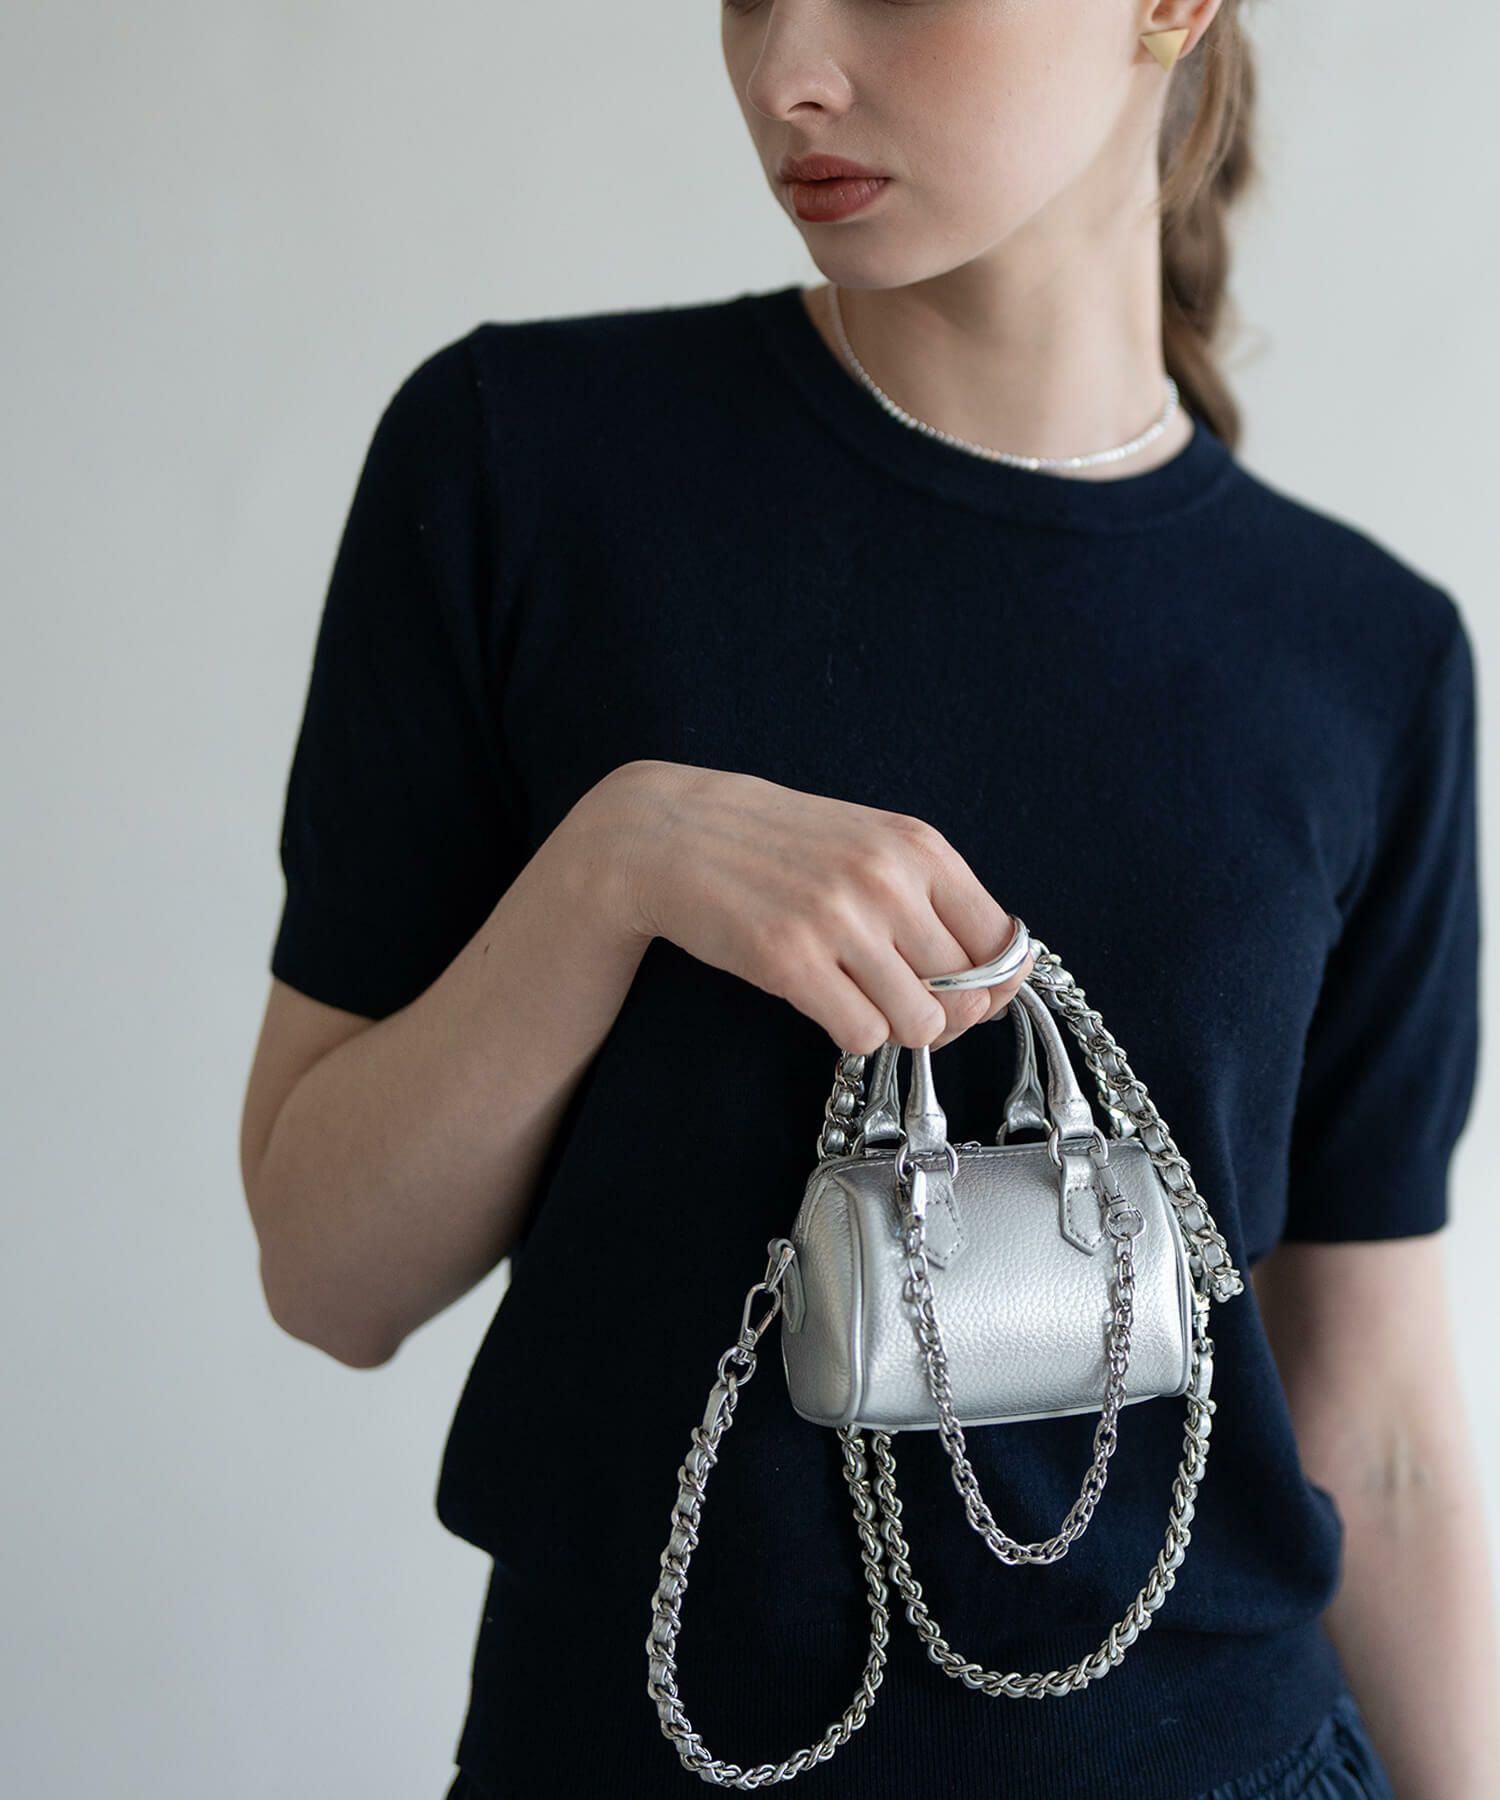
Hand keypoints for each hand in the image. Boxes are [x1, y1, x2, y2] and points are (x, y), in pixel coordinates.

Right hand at [592, 759, 1034, 1056]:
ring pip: (919, 1023)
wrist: (671, 834)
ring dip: (894, 1026)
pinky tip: (827, 1002)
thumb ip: (931, 898)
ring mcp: (838, 920)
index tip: (967, 994)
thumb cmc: (776, 844)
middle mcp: (887, 880)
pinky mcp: (790, 960)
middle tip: (900, 1000)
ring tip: (859, 998)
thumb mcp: (869, 843)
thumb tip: (993, 982)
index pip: (1001, 943)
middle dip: (941, 1012)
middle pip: (964, 993)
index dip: (991, 984)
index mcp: (918, 847)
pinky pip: (862, 1035)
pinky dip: (853, 1033)